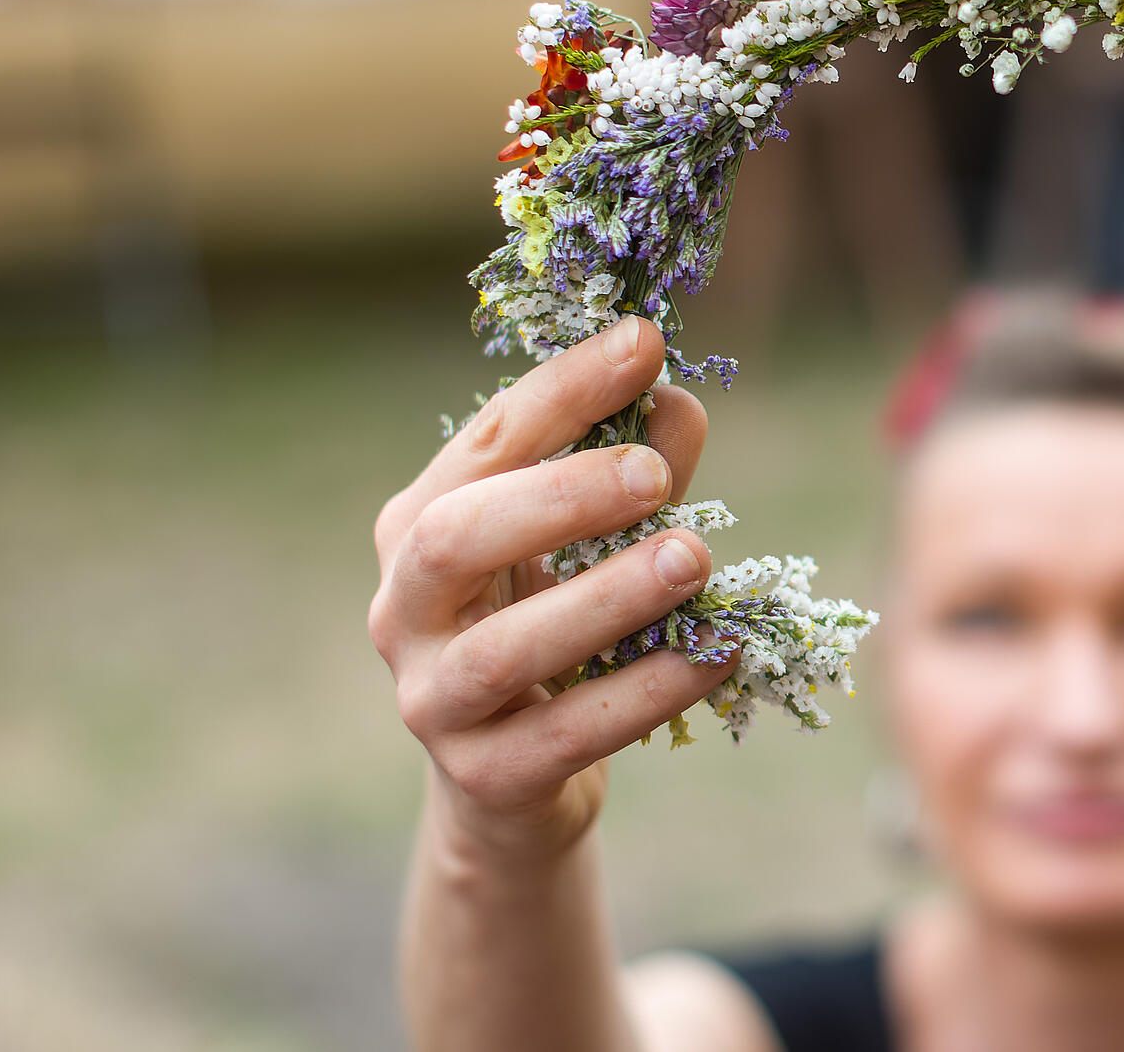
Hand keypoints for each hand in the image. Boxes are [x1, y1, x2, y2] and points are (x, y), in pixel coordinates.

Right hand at [369, 316, 732, 859]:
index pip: (486, 442)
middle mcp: (405, 608)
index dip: (564, 389)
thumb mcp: (594, 544)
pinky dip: (648, 689)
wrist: (516, 782)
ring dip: (608, 595)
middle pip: (456, 537)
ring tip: (695, 557)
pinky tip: (718, 652)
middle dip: (559, 495)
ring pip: (508, 646)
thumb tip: (679, 400)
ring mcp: (434, 699)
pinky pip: (569, 731)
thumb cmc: (557, 628)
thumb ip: (636, 474)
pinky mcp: (486, 777)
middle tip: (654, 475)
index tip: (645, 341)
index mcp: (420, 526)